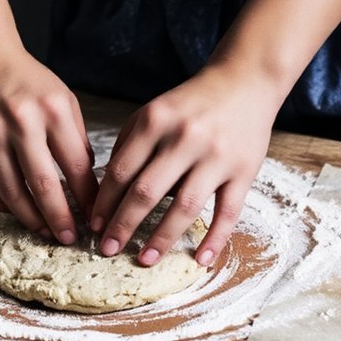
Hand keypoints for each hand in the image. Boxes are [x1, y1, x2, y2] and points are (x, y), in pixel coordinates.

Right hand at [0, 48, 96, 243]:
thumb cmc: (27, 79)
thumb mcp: (63, 99)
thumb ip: (75, 139)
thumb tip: (86, 182)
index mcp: (52, 112)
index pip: (76, 167)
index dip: (88, 199)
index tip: (94, 217)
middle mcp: (20, 124)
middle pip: (43, 187)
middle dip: (60, 220)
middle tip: (69, 239)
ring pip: (11, 193)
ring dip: (30, 219)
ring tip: (43, 231)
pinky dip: (1, 205)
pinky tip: (15, 210)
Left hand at [91, 65, 278, 266]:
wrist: (246, 80)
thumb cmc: (192, 103)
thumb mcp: (154, 111)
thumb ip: (129, 145)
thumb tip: (106, 191)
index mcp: (156, 120)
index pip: (121, 170)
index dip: (104, 203)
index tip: (94, 226)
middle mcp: (185, 137)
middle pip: (147, 191)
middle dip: (124, 225)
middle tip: (108, 249)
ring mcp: (217, 156)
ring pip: (186, 206)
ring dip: (162, 238)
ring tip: (145, 259)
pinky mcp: (244, 171)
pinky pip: (228, 212)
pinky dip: (215, 239)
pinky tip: (200, 260)